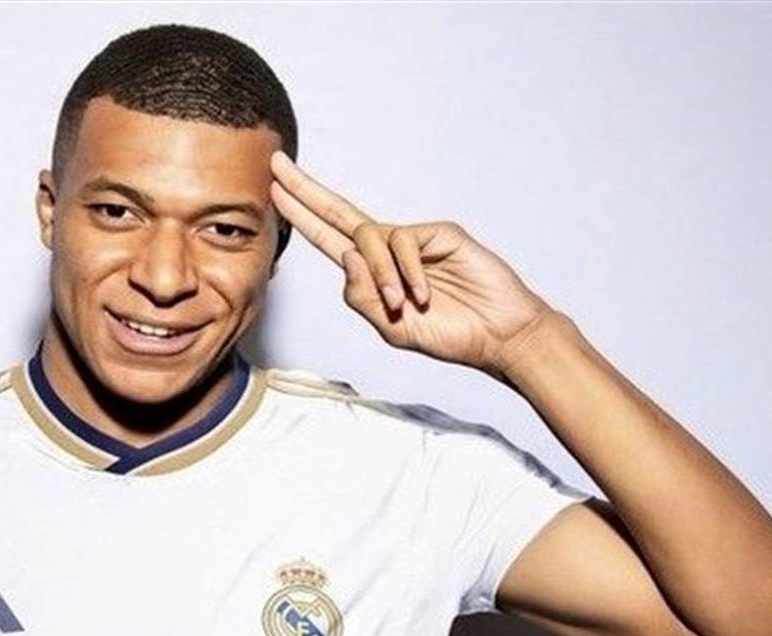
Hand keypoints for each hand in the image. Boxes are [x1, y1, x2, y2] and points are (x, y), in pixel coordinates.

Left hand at [269, 150, 560, 378]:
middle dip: (306, 191)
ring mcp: (414, 240)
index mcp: (371, 273)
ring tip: (400, 304)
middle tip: (278, 164)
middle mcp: (387, 250)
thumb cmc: (449, 334)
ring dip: (380, 276)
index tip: (275, 191)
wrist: (496, 336)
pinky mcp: (439, 233)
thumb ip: (362, 298)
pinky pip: (404, 243)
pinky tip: (422, 294)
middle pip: (339, 213)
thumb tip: (345, 257)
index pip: (328, 238)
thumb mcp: (390, 328)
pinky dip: (407, 272)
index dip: (301, 215)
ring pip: (371, 240)